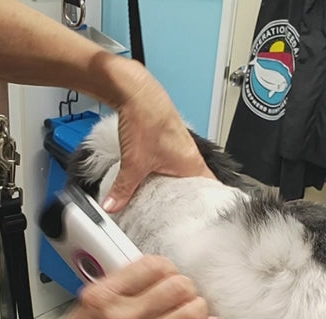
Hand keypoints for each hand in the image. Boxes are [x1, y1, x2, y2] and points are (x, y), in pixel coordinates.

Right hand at [31, 255, 217, 318]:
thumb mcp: (87, 302)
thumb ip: (119, 285)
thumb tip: (150, 273)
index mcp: (105, 295)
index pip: (153, 266)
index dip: (167, 267)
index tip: (167, 274)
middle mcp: (125, 316)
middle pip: (178, 286)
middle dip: (185, 286)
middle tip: (181, 292)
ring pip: (190, 313)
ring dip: (197, 307)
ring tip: (192, 308)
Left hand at [102, 60, 216, 212]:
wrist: (136, 91)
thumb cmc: (147, 119)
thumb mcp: (134, 163)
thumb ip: (123, 189)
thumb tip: (114, 206)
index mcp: (192, 164)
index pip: (211, 191)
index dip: (210, 207)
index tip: (206, 220)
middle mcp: (191, 156)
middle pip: (197, 185)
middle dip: (189, 201)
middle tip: (182, 218)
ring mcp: (181, 147)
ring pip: (184, 174)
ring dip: (176, 186)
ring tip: (167, 203)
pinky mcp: (169, 140)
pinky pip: (173, 163)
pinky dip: (166, 173)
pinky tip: (154, 179)